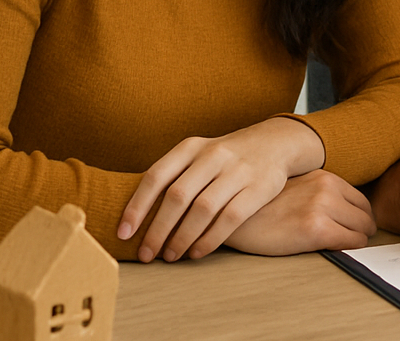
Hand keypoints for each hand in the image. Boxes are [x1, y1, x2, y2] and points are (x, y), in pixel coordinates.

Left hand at [118, 117, 324, 261]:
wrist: (276, 143)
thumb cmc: (225, 158)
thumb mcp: (198, 154)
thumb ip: (173, 177)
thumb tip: (135, 217)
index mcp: (191, 147)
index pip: (156, 176)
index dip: (137, 206)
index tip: (123, 234)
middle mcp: (213, 155)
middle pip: (177, 196)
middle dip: (157, 230)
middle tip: (146, 254)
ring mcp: (238, 171)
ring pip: (203, 209)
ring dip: (182, 238)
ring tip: (171, 256)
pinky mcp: (259, 188)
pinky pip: (230, 218)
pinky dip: (210, 239)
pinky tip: (197, 252)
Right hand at [225, 170, 375, 255]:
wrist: (232, 216)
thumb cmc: (263, 208)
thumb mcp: (297, 189)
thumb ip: (321, 195)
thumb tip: (347, 214)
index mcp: (324, 177)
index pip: (361, 201)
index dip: (358, 219)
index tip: (349, 230)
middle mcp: (327, 188)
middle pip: (365, 216)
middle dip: (359, 231)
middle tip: (345, 242)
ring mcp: (323, 207)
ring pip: (362, 230)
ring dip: (354, 242)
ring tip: (335, 248)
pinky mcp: (316, 229)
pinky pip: (351, 243)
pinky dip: (348, 250)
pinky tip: (330, 251)